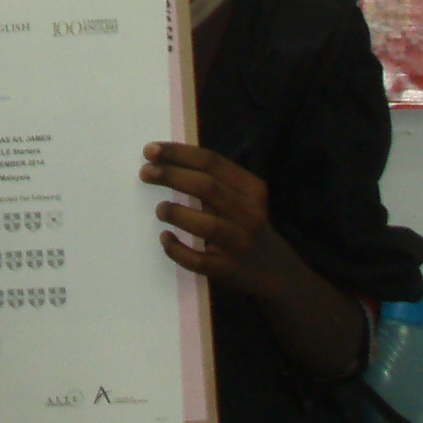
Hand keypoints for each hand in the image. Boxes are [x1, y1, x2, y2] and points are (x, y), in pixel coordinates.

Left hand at [142, 142, 289, 298]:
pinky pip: (200, 261)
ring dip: (178, 213)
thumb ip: (215, 181)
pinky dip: (178, 250)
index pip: (212, 163)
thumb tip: (164, 160)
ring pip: (208, 225)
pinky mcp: (230, 270)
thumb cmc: (246, 226)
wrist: (277, 272)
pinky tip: (165, 238)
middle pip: (208, 187)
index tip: (150, 150)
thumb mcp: (242, 199)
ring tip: (160, 208)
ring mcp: (241, 244)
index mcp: (252, 189)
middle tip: (145, 173)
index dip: (179, 154)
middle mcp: (250, 214)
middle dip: (172, 176)